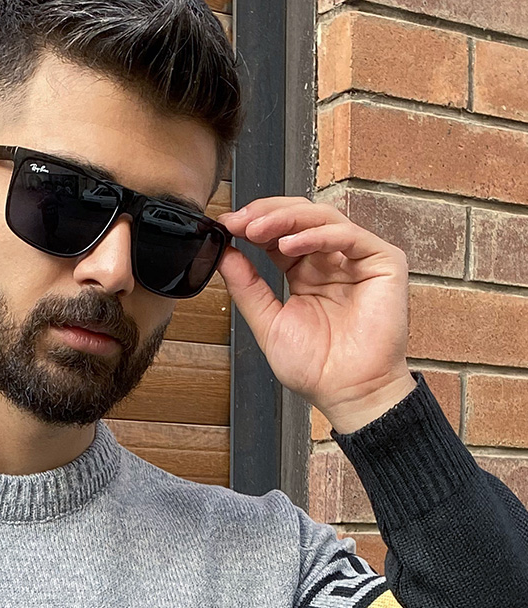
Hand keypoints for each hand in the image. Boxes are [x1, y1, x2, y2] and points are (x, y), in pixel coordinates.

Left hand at [217, 197, 415, 433]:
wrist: (347, 392)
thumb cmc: (315, 367)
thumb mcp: (268, 321)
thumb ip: (247, 286)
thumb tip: (223, 253)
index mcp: (305, 273)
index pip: (279, 234)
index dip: (253, 225)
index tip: (226, 225)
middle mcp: (332, 261)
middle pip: (300, 218)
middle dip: (266, 214)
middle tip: (239, 221)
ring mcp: (358, 259)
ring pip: (322, 218)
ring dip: (286, 219)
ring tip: (256, 230)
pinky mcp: (384, 262)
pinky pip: (348, 236)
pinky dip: (317, 235)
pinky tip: (288, 245)